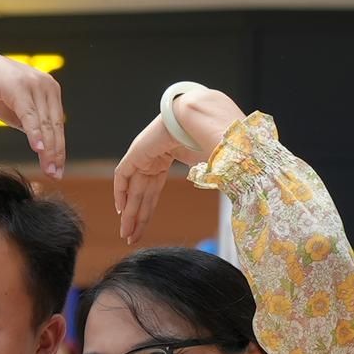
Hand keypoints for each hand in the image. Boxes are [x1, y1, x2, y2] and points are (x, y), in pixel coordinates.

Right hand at [0, 50, 65, 178]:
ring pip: (44, 122)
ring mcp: (35, 84)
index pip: (58, 126)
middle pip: (54, 126)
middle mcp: (47, 86)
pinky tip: (37, 148)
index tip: (57, 171)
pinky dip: (34, 133)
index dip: (58, 150)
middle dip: (55, 153)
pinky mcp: (20, 87)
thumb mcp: (18, 112)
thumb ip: (32, 125)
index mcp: (50, 91)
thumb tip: (44, 147)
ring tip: (48, 168)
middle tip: (55, 174)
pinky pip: (30, 114)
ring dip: (47, 148)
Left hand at [114, 88, 244, 245]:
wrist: (202, 115)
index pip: (154, 190)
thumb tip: (232, 194)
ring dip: (130, 212)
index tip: (144, 230)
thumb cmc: (211, 135)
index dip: (148, 210)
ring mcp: (144, 155)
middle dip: (137, 218)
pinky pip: (123, 175)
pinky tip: (122, 211)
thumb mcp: (211, 166)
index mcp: (168, 158)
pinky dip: (120, 192)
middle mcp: (153, 159)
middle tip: (132, 238)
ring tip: (127, 233)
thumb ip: (211, 180)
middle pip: (143, 194)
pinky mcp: (137, 152)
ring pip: (133, 189)